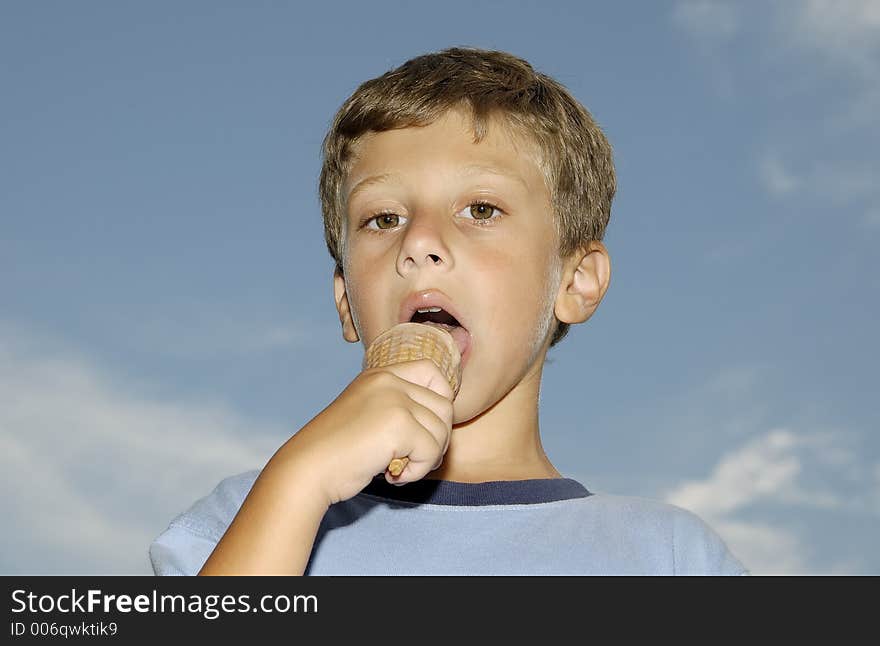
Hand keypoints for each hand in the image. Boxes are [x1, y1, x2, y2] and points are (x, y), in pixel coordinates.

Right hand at [277, 358, 454, 506]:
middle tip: (411, 459)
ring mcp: (395, 400)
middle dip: (436, 439)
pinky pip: (431, 451)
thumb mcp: (368, 415)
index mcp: (381, 375)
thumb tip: (443, 422)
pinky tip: (392, 475)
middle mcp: (389, 381)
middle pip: (444, 406)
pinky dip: (416, 471)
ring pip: (441, 431)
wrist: (309, 468)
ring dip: (426, 458)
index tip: (425, 429)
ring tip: (398, 468)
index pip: (433, 372)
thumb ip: (399, 408)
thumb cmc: (337, 451)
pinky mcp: (399, 425)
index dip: (440, 401)